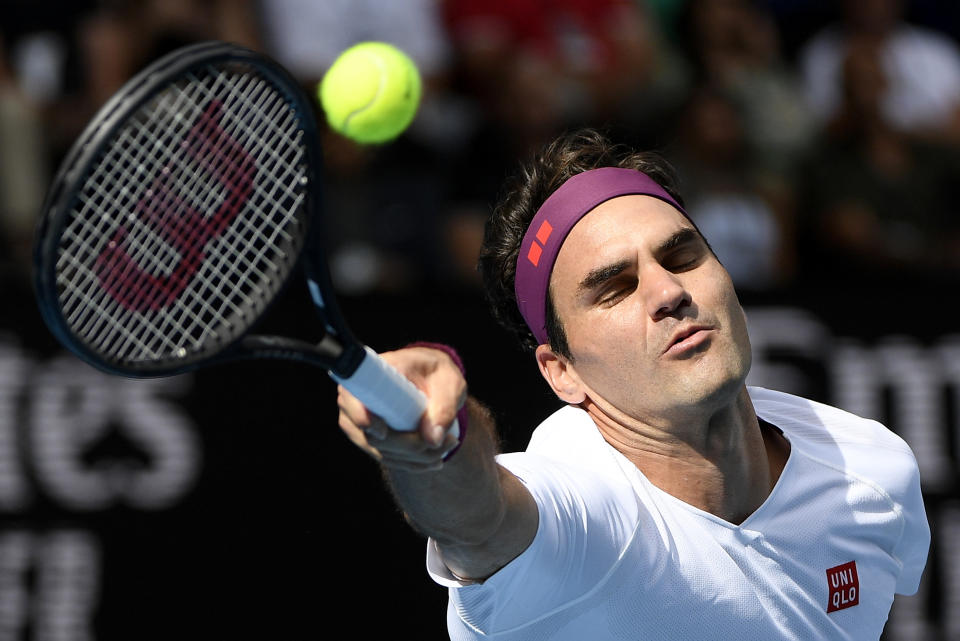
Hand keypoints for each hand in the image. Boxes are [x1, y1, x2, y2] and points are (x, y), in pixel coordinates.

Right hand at [337, 345, 466, 471]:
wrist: (432, 377)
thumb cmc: (437, 373)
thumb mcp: (448, 383)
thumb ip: (443, 408)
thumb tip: (432, 440)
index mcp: (372, 374)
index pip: (350, 397)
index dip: (360, 417)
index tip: (383, 432)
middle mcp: (358, 399)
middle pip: (369, 435)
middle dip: (408, 446)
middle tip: (447, 441)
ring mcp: (359, 421)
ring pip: (380, 450)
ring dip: (414, 457)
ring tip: (447, 446)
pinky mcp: (370, 438)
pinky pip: (386, 457)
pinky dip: (411, 463)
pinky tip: (434, 460)